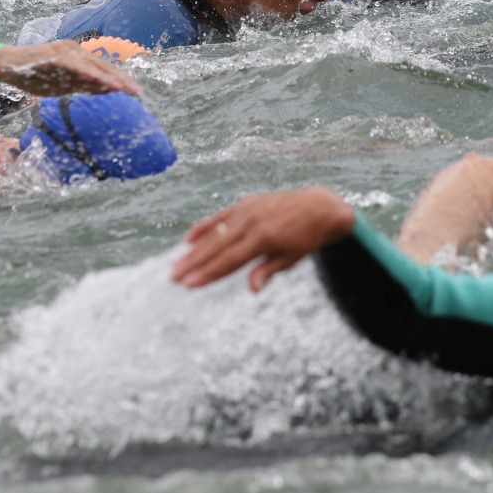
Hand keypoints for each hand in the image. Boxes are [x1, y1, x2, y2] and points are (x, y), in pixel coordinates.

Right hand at [0, 39, 139, 96]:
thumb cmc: (32, 75)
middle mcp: (74, 51)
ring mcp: (64, 51)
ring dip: (107, 77)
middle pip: (102, 65)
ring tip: (122, 88)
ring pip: (91, 65)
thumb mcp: (60, 85)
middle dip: (120, 79)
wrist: (6, 64)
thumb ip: (81, 86)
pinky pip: (72, 64)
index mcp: (78, 58)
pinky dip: (85, 72)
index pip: (103, 69)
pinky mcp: (53, 54)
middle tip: (137, 92)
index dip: (119, 80)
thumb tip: (104, 90)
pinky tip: (96, 79)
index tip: (134, 92)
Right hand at [172, 186, 356, 291]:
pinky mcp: (245, 203)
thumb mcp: (292, 258)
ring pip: (215, 232)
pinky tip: (189, 239)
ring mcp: (247, 210)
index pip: (230, 260)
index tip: (190, 284)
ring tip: (176, 263)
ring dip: (194, 248)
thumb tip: (252, 289)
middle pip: (217, 246)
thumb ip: (268, 271)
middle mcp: (252, 222)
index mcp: (264, 238)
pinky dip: (204, 227)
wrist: (318, 206)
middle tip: (174, 277)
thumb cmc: (306, 238)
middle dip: (194, 263)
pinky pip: (221, 216)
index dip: (209, 273)